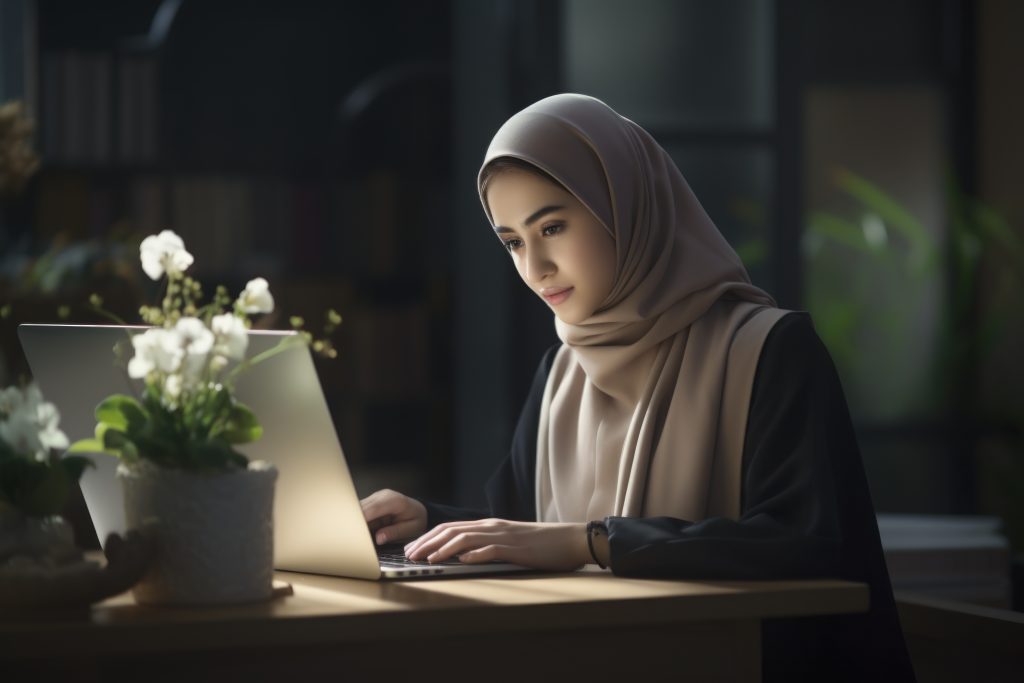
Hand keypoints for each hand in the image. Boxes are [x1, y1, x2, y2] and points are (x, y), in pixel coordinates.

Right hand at [359, 489, 427, 544]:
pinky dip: (357, 521)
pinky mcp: (371, 503)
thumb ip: (395, 532)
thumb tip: (378, 538)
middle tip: (351, 538)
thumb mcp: (411, 529)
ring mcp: (375, 498)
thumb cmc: (416, 520)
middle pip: (361, 507)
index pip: (372, 509)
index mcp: (394, 501)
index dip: (361, 519)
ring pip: (358, 508)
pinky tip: (357, 532)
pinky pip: (360, 511)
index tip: (354, 533)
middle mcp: (382, 496)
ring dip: (354, 522)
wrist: (419, 510)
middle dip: (354, 522)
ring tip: (353, 536)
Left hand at [403, 518, 589, 571]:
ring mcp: (504, 536)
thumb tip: (462, 555)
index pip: (451, 527)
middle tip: (409, 555)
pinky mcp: (516, 548)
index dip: (428, 537)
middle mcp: (492, 526)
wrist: (569, 539)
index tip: (412, 548)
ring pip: (466, 538)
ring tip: (427, 558)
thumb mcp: (508, 541)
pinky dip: (474, 554)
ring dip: (443, 548)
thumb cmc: (540, 544)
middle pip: (452, 530)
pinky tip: (461, 561)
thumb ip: (486, 544)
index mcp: (488, 525)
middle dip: (427, 542)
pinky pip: (491, 550)